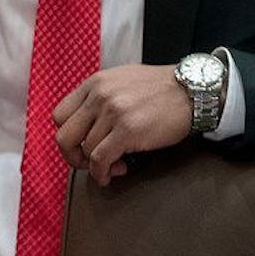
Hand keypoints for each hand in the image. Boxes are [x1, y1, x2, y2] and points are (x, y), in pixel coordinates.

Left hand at [52, 64, 190, 185]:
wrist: (195, 91)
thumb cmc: (161, 90)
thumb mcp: (121, 81)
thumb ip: (99, 98)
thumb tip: (84, 126)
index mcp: (94, 83)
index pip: (59, 116)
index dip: (67, 136)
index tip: (80, 145)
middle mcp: (99, 96)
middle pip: (63, 136)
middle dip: (72, 156)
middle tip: (87, 163)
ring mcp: (112, 112)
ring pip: (85, 150)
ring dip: (95, 166)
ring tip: (114, 165)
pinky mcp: (128, 130)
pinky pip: (100, 159)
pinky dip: (102, 173)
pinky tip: (112, 174)